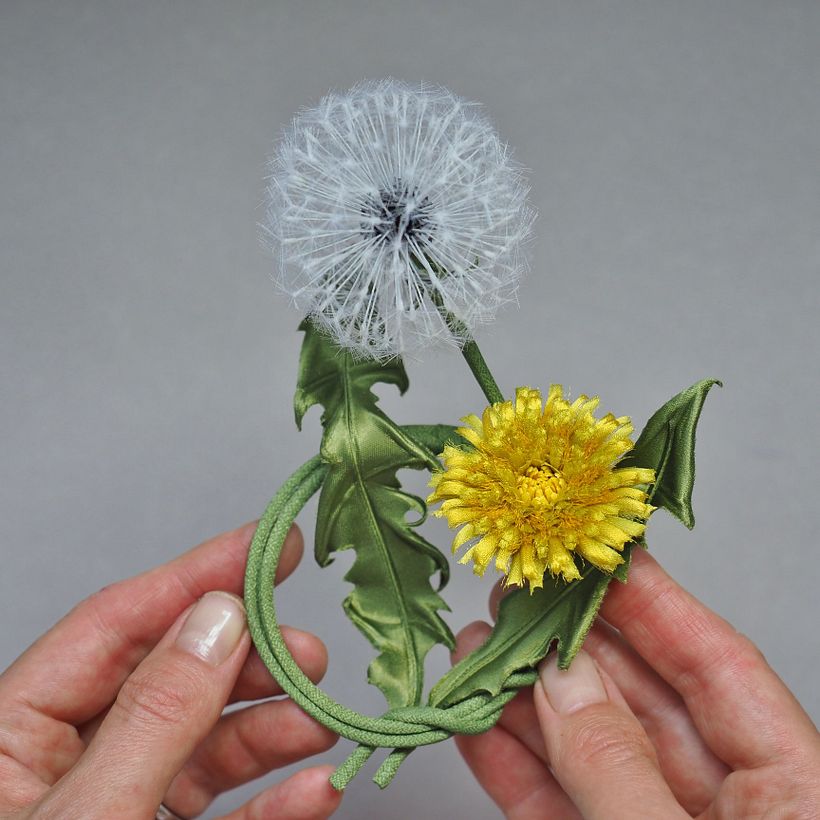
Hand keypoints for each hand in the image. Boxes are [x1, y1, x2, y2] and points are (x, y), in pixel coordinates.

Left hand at [0, 522, 341, 818]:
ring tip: (322, 719)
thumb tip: (219, 619)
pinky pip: (217, 807)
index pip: (116, 623)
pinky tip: (313, 788)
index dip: (201, 575)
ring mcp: (111, 802)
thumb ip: (155, 716)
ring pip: (202, 740)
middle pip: (171, 675)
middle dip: (249, 660)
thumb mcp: (89, 815)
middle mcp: (65, 758)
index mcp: (12, 732)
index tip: (271, 543)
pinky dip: (270, 800)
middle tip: (307, 652)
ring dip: (272, 728)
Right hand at [453, 548, 819, 818]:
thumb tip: (563, 678)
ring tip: (478, 649)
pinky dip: (511, 765)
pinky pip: (555, 805)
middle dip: (569, 645)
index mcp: (794, 794)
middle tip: (517, 594)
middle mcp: (728, 806)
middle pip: (640, 699)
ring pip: (588, 750)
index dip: (654, 602)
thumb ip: (621, 767)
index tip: (599, 553)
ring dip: (524, 701)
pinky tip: (475, 724)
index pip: (719, 667)